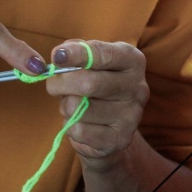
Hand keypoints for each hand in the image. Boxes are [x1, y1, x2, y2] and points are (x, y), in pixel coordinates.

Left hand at [44, 40, 148, 166]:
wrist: (112, 128)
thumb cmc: (96, 87)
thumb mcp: (89, 63)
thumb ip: (74, 52)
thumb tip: (59, 56)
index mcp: (132, 61)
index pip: (103, 54)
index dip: (77, 54)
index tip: (56, 56)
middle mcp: (138, 87)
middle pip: (88, 83)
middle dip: (60, 84)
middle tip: (53, 85)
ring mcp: (131, 116)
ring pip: (77, 108)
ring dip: (65, 107)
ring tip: (74, 106)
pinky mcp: (119, 139)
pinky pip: (78, 130)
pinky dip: (70, 126)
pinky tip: (80, 123)